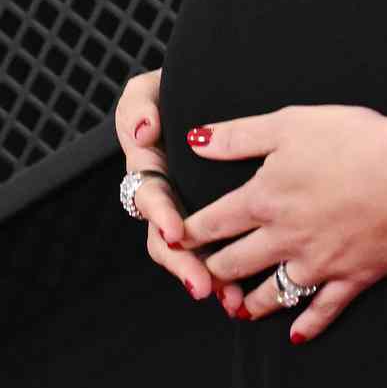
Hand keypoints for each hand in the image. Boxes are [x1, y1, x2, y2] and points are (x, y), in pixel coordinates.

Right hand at [114, 65, 248, 319]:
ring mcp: (190, 213)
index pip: (149, 200)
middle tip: (202, 284)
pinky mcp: (218, 222)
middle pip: (168, 243)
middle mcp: (168, 199)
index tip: (174, 232)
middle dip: (183, 266)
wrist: (219, 89)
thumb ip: (138, 107)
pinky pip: (221, 252)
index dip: (161, 217)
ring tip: (229, 298)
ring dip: (209, 277)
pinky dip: (231, 273)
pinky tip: (248, 291)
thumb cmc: (181, 90)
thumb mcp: (151, 90)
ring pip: (193, 256)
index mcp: (150, 172)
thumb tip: (144, 132)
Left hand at [176, 103, 386, 341]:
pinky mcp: (351, 277)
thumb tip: (195, 141)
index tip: (172, 242)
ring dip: (249, 303)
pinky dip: (307, 325)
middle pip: (235, 264)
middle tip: (200, 280)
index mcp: (264, 199)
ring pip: (272, 293)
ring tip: (237, 309)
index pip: (212, 224)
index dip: (188, 234)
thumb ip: (238, 136)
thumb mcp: (289, 124)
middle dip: (213, 273)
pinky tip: (295, 336)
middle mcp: (283, 238)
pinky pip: (323, 310)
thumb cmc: (354, 139)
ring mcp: (318, 263)